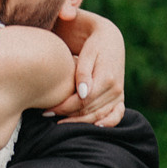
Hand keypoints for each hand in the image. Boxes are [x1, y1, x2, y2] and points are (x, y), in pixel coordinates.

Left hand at [45, 8, 125, 126]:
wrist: (110, 39)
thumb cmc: (94, 43)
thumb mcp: (88, 52)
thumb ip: (83, 72)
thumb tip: (82, 93)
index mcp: (107, 78)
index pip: (82, 101)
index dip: (64, 107)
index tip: (46, 109)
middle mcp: (115, 89)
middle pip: (88, 111)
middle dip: (67, 116)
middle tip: (46, 115)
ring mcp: (119, 94)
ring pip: (98, 116)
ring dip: (79, 122)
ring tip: (60, 122)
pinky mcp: (120, 98)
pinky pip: (116, 116)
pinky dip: (106, 124)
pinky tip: (92, 128)